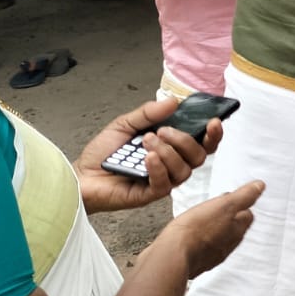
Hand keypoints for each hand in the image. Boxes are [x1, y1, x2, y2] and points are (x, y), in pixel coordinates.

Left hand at [74, 97, 223, 215]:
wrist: (81, 175)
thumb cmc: (104, 154)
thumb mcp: (125, 125)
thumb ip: (149, 113)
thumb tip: (173, 101)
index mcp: (172, 147)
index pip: (202, 142)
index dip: (213, 134)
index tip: (213, 121)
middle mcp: (172, 164)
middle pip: (199, 156)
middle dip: (184, 140)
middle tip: (162, 131)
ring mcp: (164, 180)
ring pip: (184, 170)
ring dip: (168, 152)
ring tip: (146, 143)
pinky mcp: (151, 194)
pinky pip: (165, 183)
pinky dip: (159, 168)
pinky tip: (147, 158)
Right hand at [163, 182, 264, 278]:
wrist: (172, 255)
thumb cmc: (196, 229)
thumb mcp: (224, 205)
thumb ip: (244, 196)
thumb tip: (260, 186)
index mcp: (237, 230)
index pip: (248, 215)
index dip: (240, 204)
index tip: (230, 198)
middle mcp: (228, 245)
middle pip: (235, 228)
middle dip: (229, 218)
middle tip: (217, 209)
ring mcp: (212, 255)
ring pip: (219, 239)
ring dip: (214, 230)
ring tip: (203, 221)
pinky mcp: (196, 262)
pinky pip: (203, 251)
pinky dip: (201, 242)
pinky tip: (191, 237)